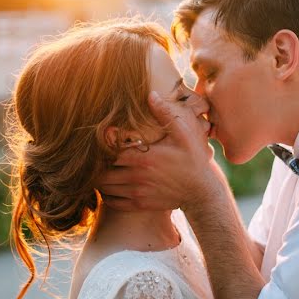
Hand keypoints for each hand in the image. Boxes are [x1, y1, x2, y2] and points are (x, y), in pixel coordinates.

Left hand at [99, 91, 223, 211]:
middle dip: (97, 164)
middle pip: (101, 171)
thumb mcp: (184, 133)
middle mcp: (136, 176)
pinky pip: (113, 203)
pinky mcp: (140, 204)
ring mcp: (137, 193)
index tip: (103, 141)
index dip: (102, 146)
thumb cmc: (193, 159)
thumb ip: (165, 114)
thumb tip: (150, 94)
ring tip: (103, 170)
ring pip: (104, 188)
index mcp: (143, 156)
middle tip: (98, 157)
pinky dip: (107, 195)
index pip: (109, 151)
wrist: (202, 191)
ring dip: (100, 179)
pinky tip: (111, 187)